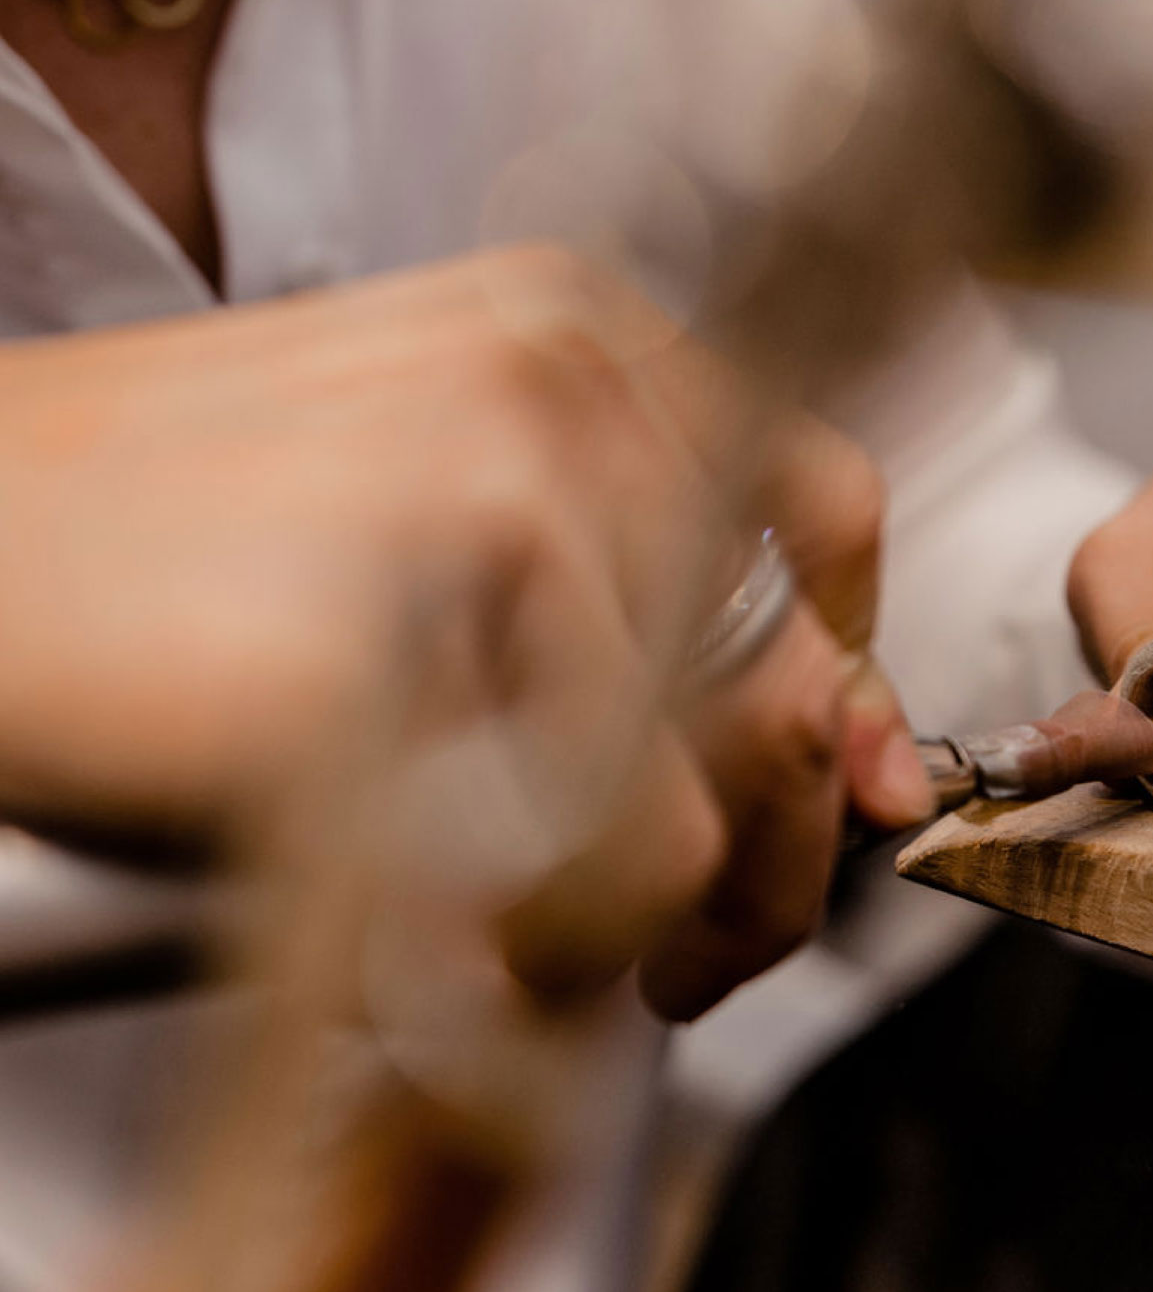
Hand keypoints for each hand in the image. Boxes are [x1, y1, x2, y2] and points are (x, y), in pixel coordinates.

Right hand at [0, 245, 930, 1016]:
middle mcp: (558, 381)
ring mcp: (489, 496)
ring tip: (563, 964)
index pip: (824, 511)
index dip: (844, 682)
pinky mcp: (407, 637)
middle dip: (787, 850)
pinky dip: (578, 942)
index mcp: (568, 328)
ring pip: (731, 777)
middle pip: (801, 663)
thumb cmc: (155, 556)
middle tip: (709, 956)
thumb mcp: (430, 520)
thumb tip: (858, 752)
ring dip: (674, 917)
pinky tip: (484, 961)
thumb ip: (641, 603)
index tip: (818, 798)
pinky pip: (618, 849)